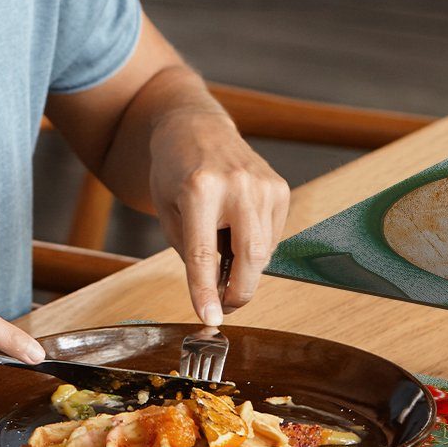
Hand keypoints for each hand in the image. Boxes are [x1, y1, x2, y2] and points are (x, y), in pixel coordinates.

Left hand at [148, 110, 290, 325]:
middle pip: (250, 257)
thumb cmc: (175, 171)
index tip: (210, 319)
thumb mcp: (168, 212)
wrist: (196, 128)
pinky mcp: (280, 187)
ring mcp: (264, 184)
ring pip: (264, 252)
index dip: (206, 292)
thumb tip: (217, 293)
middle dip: (239, 292)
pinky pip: (272, 236)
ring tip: (222, 254)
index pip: (204, 254)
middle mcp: (237, 184)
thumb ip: (190, 253)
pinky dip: (255, 247)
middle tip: (224, 305)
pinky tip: (237, 231)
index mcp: (200, 189)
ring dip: (245, 269)